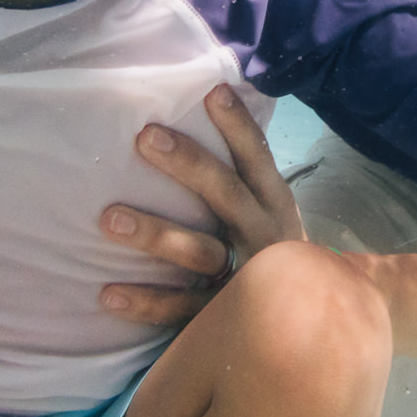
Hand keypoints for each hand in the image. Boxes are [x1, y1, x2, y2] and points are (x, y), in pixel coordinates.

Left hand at [98, 85, 306, 326]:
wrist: (308, 324)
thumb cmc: (268, 254)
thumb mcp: (269, 214)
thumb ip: (241, 180)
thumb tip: (207, 113)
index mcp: (273, 206)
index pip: (257, 159)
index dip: (238, 126)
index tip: (212, 92)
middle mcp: (264, 237)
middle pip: (227, 195)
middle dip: (189, 165)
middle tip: (145, 137)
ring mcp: (244, 279)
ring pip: (199, 252)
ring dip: (155, 234)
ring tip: (109, 217)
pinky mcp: (221, 317)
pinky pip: (180, 310)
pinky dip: (145, 302)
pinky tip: (108, 293)